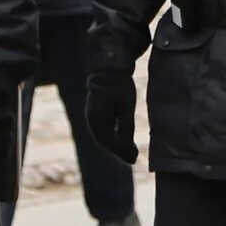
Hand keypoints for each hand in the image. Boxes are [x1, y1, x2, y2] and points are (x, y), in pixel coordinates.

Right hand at [84, 42, 138, 165]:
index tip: (134, 159)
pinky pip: (103, 130)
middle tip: (134, 159)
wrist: (109, 66)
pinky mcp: (95, 112)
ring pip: (103, 137)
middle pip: (104, 142)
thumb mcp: (126, 108)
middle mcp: (91, 119)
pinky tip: (123, 139)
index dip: (121, 153)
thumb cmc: (119, 86)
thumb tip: (130, 151)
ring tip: (130, 152)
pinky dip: (113, 137)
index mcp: (97, 118)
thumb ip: (126, 129)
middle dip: (119, 152)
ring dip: (116, 146)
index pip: (108, 142)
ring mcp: (92, 115)